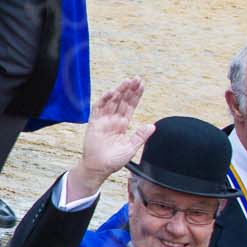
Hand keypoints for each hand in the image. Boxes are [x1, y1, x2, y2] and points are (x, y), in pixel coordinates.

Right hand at [67, 76, 151, 199]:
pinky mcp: (94, 123)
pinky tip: (112, 92)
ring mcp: (103, 121)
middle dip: (129, 89)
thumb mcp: (131, 148)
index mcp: (122, 125)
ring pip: (112, 101)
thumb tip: (152, 126)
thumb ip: (140, 136)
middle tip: (136, 79)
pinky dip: (104, 100)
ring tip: (127, 82)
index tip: (141, 85)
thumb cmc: (112, 161)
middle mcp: (113, 120)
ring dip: (119, 91)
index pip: (130, 106)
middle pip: (122, 101)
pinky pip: (98, 108)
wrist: (98, 168)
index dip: (136, 95)